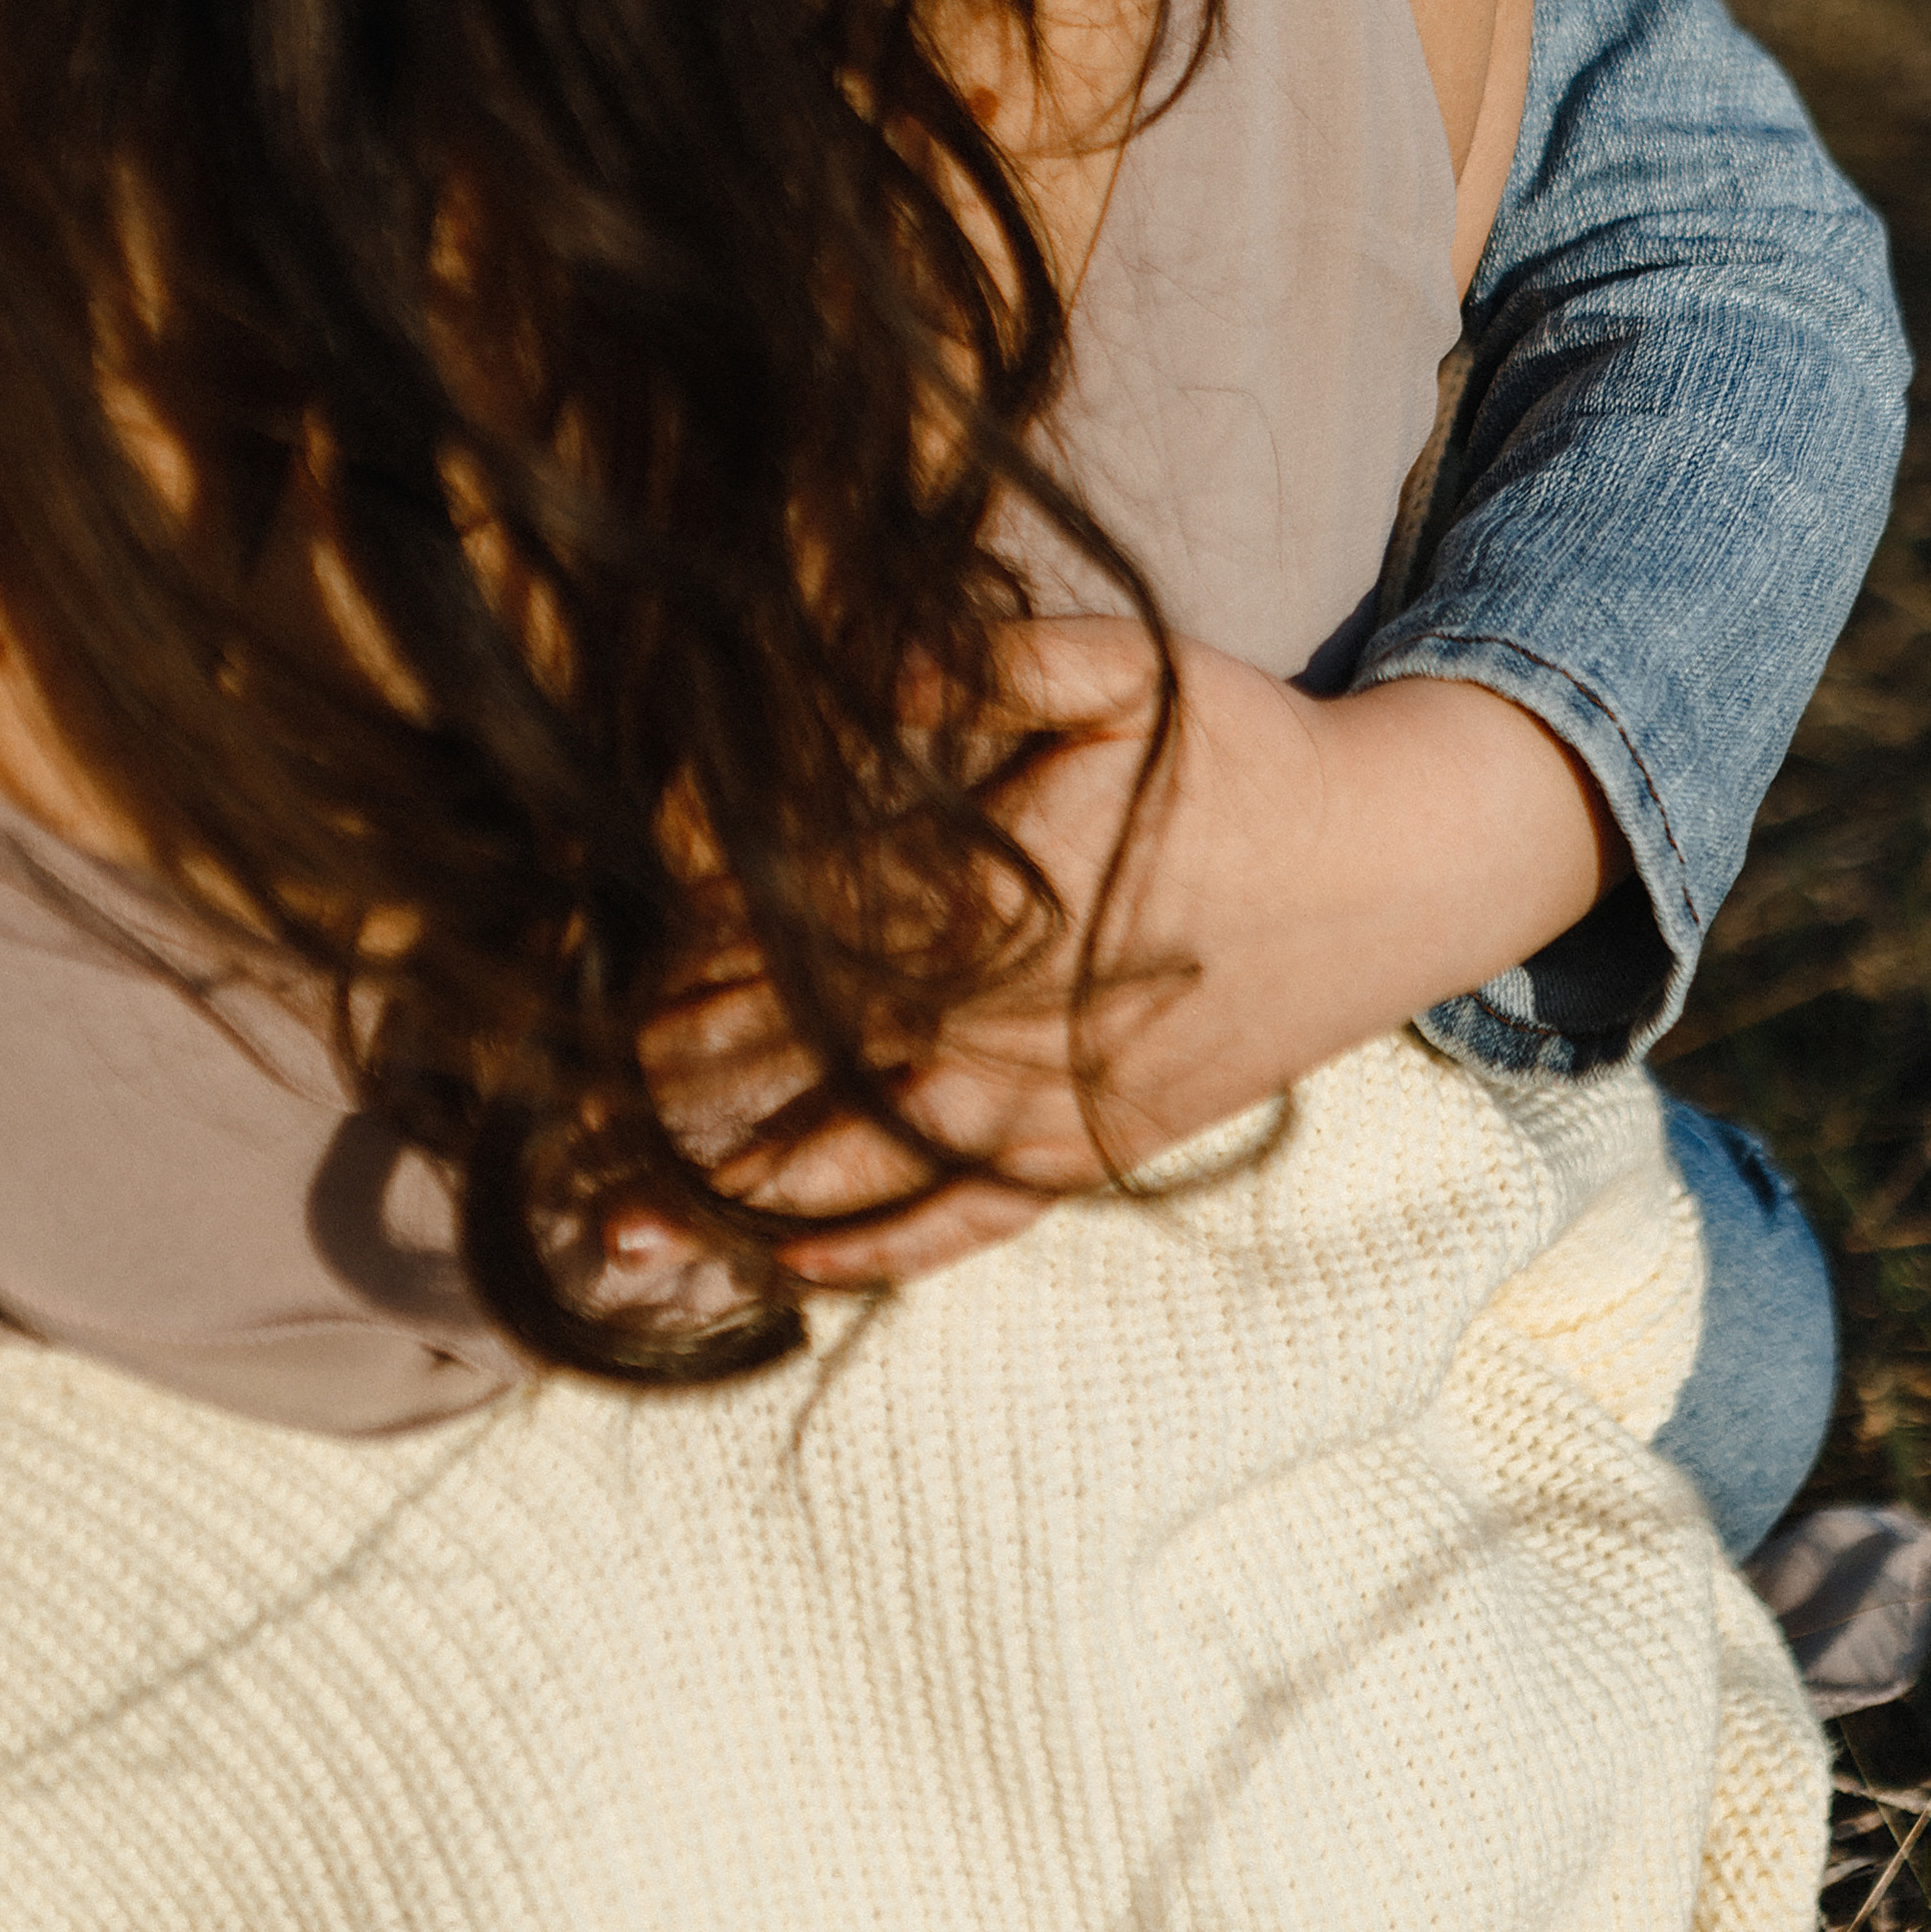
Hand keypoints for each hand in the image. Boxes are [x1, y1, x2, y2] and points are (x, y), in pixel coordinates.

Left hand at [626, 618, 1617, 1291]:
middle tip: (535, 1122)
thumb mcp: (1121, 671)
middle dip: (661, 1090)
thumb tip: (850, 676)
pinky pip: (957, 1223)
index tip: (572, 974)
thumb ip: (979, 667)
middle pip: (799, 1055)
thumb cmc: (1244, 753)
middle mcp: (1006, 1009)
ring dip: (726, 1198)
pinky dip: (864, 1251)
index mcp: (998, 883)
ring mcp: (1048, 1100)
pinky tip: (778, 1264)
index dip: (680, 952)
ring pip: (859, 1161)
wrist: (1395, 869)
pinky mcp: (1090, 1155)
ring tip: (605, 1234)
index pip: (801, 925)